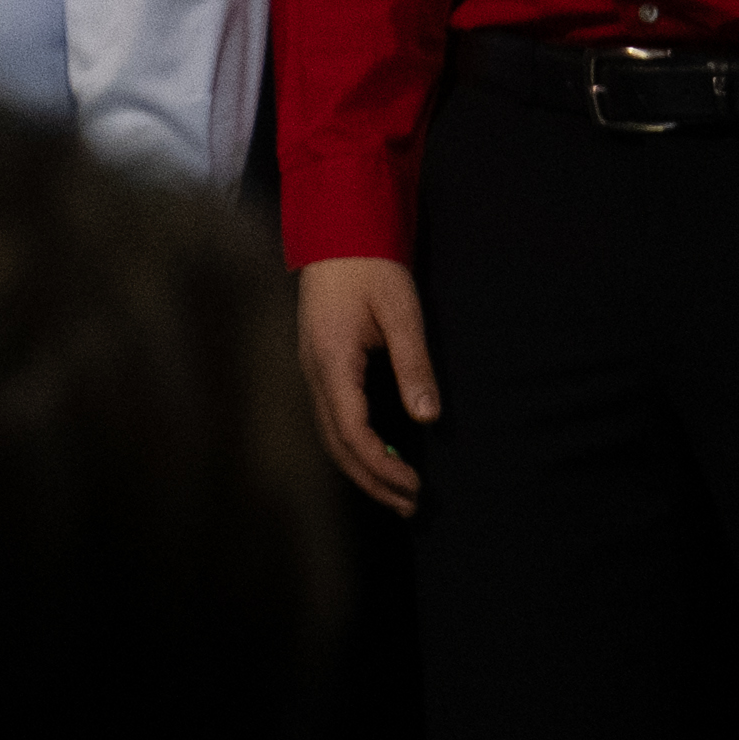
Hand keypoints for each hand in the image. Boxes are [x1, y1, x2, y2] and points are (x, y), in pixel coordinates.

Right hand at [297, 257, 434, 519]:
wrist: (338, 234)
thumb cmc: (372, 269)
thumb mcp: (402, 314)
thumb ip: (414, 365)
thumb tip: (429, 418)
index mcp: (331, 360)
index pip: (351, 430)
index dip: (382, 465)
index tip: (417, 485)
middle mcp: (312, 370)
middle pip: (333, 442)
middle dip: (370, 479)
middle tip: (411, 506)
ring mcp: (309, 368)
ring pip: (327, 433)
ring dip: (360, 467)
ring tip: (397, 492)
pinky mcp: (317, 364)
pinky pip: (329, 417)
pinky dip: (352, 445)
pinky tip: (377, 454)